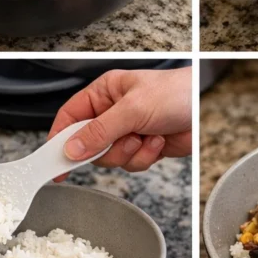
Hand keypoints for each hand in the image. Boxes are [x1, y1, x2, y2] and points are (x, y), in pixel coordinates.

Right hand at [50, 67, 191, 171]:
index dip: (59, 140)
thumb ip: (99, 131)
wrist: (204, 110)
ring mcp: (127, 132)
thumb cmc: (174, 94)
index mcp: (103, 94)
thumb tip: (72, 149)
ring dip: (130, 152)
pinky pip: (131, 164)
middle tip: (123, 140)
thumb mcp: (132, 109)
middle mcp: (112, 113)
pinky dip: (145, 156)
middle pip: (89, 145)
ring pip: (111, 158)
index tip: (53, 162)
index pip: (69, 118)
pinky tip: (157, 141)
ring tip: (146, 136)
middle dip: (108, 148)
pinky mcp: (142, 147)